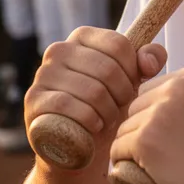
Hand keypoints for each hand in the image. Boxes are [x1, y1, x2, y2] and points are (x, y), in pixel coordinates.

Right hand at [24, 26, 166, 169]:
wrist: (78, 147)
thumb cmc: (108, 105)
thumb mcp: (132, 79)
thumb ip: (150, 60)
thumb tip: (148, 63)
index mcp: (83, 37)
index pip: (119, 44)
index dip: (133, 70)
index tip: (132, 87)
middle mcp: (59, 49)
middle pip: (108, 69)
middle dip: (122, 95)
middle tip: (120, 109)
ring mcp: (42, 74)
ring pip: (92, 90)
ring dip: (108, 112)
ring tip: (108, 120)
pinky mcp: (33, 100)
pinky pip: (69, 107)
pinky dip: (88, 120)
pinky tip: (94, 127)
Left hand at [110, 65, 183, 183]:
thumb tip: (178, 91)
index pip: (151, 90)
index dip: (155, 115)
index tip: (169, 135)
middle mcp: (176, 86)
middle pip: (135, 107)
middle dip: (141, 129)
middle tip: (160, 153)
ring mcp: (159, 112)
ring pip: (124, 128)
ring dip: (131, 148)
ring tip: (151, 165)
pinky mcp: (146, 139)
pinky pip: (118, 149)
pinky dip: (122, 163)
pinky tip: (137, 172)